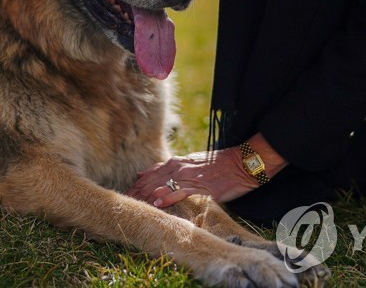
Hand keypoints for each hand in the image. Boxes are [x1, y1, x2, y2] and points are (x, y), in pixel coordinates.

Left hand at [126, 148, 258, 207]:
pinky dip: (167, 196)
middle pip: (152, 180)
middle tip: (124, 201)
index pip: (151, 173)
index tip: (127, 193)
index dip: (138, 184)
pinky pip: (180, 192)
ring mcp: (190, 177)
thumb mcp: (193, 162)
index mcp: (178, 162)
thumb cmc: (219, 164)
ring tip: (134, 203)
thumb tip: (151, 173)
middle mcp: (180, 168)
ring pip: (162, 185)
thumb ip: (174, 168)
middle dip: (137, 191)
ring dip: (146, 195)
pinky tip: (157, 202)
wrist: (241, 163)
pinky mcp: (201, 187)